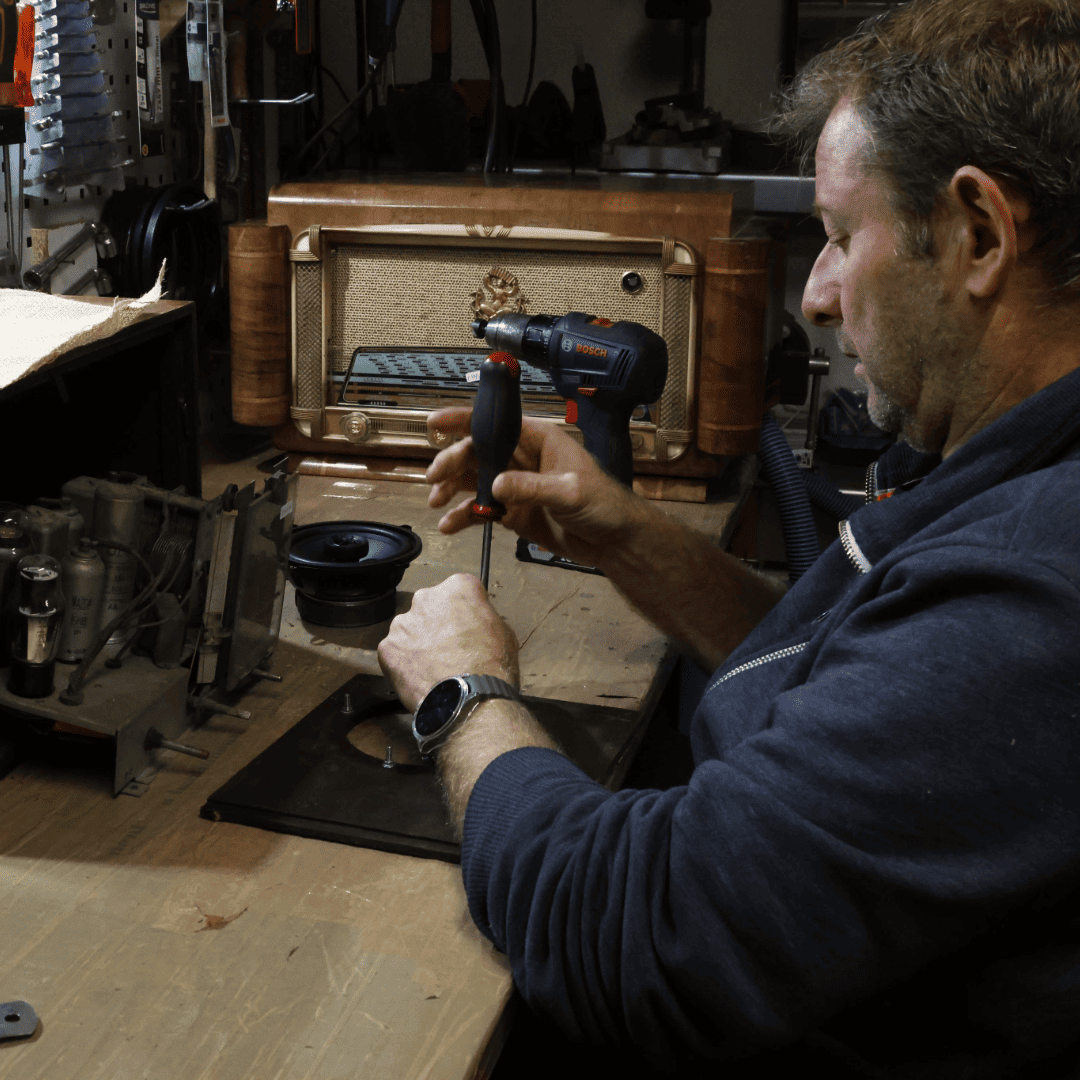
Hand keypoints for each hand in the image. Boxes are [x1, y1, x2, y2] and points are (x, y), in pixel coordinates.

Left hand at [376, 573, 519, 712]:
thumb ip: (483, 618)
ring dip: (420, 643)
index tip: (468, 625)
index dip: (466, 610)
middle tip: (450, 648)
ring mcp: (403, 623)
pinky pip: (396, 652)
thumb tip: (475, 625)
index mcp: (458, 588)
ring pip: (410, 629)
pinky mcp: (387, 647)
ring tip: (435, 668)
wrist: (468, 699)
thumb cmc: (492, 667)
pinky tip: (421, 677)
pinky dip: (405, 663)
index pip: (460, 590)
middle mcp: (426, 598)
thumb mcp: (504, 632)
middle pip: (431, 607)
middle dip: (438, 623)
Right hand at [425, 408, 646, 566]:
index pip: (497, 423)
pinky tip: (449, 526)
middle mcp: (523, 459)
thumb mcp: (570, 493)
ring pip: (474, 480)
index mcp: (539, 440)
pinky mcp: (513, 512)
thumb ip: (532, 488)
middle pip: (477, 452)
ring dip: (452, 489)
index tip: (436, 421)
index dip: (464, 419)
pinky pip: (481, 509)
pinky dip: (463, 516)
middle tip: (434, 478)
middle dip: (452, 462)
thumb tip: (496, 485)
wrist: (614, 542)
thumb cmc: (604, 505)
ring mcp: (516, 486)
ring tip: (436, 502)